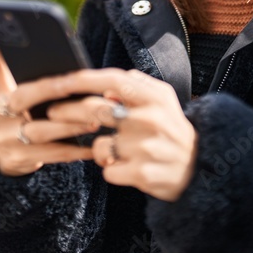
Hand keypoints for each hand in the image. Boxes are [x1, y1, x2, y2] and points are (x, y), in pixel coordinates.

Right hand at [0, 22, 95, 175]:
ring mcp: (8, 143)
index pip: (17, 84)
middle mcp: (0, 120)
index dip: (43, 82)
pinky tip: (94, 147)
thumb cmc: (11, 111)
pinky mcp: (20, 162)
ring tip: (96, 119)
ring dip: (70, 126)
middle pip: (29, 106)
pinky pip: (52, 156)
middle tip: (86, 95)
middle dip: (57, 97)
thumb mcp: (0, 88)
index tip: (69, 79)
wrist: (1, 154)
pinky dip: (74, 151)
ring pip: (43, 133)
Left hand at [45, 68, 197, 201]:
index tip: (60, 80)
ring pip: (98, 145)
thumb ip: (137, 86)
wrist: (200, 170)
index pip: (113, 80)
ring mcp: (146, 147)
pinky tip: (128, 168)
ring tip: (118, 151)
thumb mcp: (164, 101)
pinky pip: (107, 170)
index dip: (83, 78)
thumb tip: (106, 86)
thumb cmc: (173, 131)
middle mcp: (150, 118)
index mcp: (155, 97)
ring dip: (100, 150)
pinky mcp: (142, 173)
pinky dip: (112, 170)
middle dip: (66, 111)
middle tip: (52, 113)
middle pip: (95, 110)